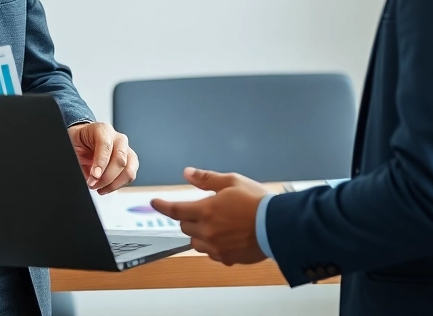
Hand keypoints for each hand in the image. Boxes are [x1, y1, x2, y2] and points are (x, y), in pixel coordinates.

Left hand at [68, 122, 137, 193]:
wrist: (83, 140)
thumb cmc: (78, 141)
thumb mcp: (72, 146)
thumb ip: (78, 158)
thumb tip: (86, 176)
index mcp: (102, 130)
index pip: (106, 145)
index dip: (100, 163)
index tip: (94, 176)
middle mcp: (118, 138)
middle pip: (120, 159)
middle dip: (106, 177)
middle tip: (93, 184)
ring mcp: (126, 150)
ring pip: (128, 170)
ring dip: (113, 183)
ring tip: (99, 188)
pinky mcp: (130, 161)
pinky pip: (129, 176)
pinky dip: (117, 185)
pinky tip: (105, 187)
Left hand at [151, 167, 270, 264]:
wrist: (277, 225)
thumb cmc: (257, 202)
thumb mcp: (232, 181)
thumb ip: (206, 179)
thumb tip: (188, 173)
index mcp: (206, 211)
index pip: (176, 210)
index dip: (163, 206)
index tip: (155, 203)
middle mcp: (208, 231)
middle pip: (185, 227)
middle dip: (189, 217)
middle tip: (204, 209)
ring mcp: (216, 247)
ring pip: (196, 242)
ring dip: (199, 233)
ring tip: (216, 224)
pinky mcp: (227, 258)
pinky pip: (211, 253)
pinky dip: (213, 245)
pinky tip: (226, 237)